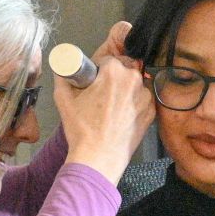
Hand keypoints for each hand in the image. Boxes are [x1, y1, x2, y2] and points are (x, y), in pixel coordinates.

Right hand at [56, 20, 153, 183]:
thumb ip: (63, 75)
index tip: (94, 80)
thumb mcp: (63, 97)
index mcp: (114, 71)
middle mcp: (134, 80)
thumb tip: (62, 66)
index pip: (109, 58)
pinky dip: (134, 103)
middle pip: (125, 68)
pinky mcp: (152, 112)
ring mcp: (146, 97)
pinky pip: (143, 99)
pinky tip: (121, 115)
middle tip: (102, 94)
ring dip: (126, 89)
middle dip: (114, 77)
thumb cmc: (81, 129)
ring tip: (111, 107)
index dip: (99, 69)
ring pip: (136, 83)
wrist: (98, 157)